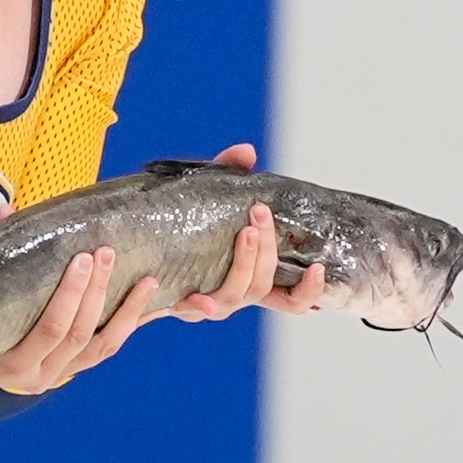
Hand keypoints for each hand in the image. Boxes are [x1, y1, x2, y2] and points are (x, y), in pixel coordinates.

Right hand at [0, 248, 158, 392]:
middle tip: (106, 253)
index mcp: (11, 365)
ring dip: (128, 312)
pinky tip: (150, 304)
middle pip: (78, 333)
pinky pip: (108, 347)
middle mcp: (37, 376)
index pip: (49, 330)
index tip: (82, 258)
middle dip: (96, 290)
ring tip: (148, 281)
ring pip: (102, 345)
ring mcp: (60, 374)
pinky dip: (130, 325)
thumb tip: (4, 209)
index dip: (70, 295)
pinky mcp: (76, 368)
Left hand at [172, 142, 328, 319]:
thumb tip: (247, 152)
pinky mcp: (181, 306)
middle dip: (267, 250)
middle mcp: (237, 295)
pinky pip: (192, 311)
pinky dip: (197, 304)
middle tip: (260, 215)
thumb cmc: (187, 225)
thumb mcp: (210, 196)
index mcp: (253, 277)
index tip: (318, 267)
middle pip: (263, 286)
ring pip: (235, 296)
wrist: (143, 252)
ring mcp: (210, 303)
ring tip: (245, 234)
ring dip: (245, 264)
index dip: (311, 289)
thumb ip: (229, 173)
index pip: (293, 299)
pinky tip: (193, 294)